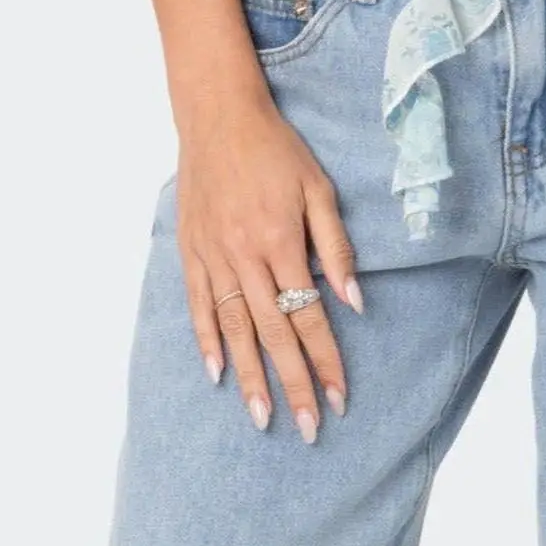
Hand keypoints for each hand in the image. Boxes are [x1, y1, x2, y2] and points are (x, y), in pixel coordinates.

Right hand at [176, 88, 363, 441]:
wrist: (218, 115)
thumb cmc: (277, 148)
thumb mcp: (319, 187)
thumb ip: (336, 245)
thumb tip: (354, 301)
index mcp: (280, 239)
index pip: (308, 314)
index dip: (325, 359)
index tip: (340, 397)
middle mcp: (244, 254)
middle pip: (272, 333)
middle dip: (293, 385)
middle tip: (309, 429)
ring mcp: (213, 255)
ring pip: (233, 329)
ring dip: (250, 377)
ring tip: (262, 419)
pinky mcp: (191, 250)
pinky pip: (199, 305)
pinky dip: (207, 340)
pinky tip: (218, 373)